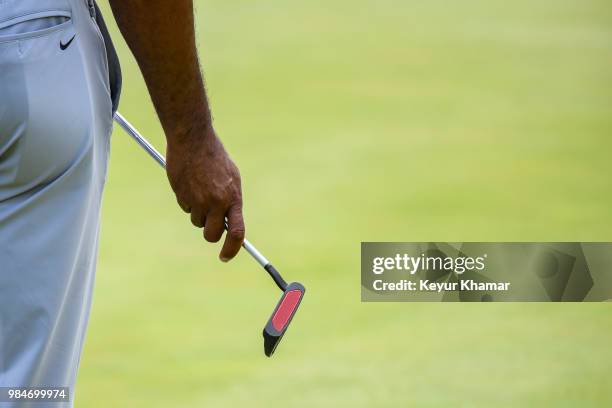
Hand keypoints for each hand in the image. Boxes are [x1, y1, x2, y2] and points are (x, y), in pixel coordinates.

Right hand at [165, 125, 244, 261]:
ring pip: (197, 221)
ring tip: (200, 189)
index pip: (237, 232)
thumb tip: (230, 224)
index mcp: (233, 198)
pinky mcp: (182, 196)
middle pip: (212, 234)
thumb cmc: (215, 158)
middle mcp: (216, 202)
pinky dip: (187, 201)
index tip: (226, 256)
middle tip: (209, 223)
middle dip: (210, 233)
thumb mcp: (231, 179)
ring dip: (198, 213)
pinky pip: (185, 208)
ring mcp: (198, 200)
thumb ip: (231, 201)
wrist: (193, 140)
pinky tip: (190, 183)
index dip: (232, 248)